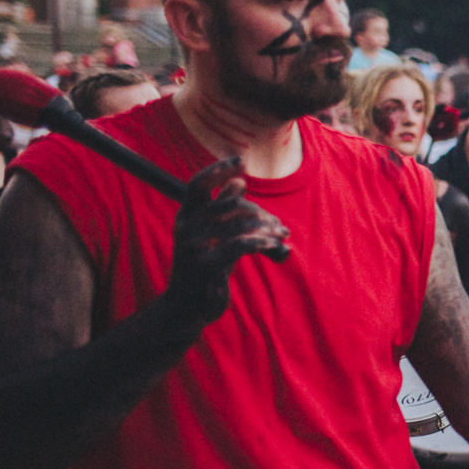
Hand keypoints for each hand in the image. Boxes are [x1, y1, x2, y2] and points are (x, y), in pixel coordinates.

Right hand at [164, 158, 291, 322]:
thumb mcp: (213, 236)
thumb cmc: (206, 268)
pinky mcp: (206, 266)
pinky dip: (262, 242)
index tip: (241, 161)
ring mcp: (194, 246)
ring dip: (269, 229)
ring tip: (282, 236)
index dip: (218, 170)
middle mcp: (186, 227)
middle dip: (262, 213)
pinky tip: (276, 247)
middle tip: (279, 225)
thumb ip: (223, 210)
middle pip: (233, 205)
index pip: (197, 184)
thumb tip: (238, 182)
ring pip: (241, 224)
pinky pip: (240, 245)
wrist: (187, 307)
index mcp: (185, 216)